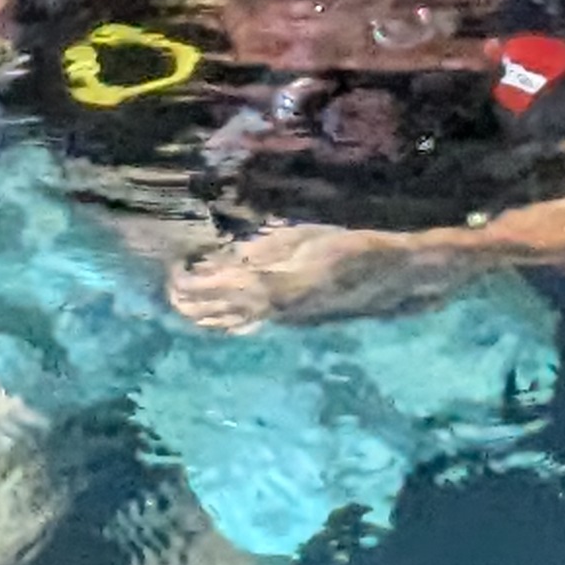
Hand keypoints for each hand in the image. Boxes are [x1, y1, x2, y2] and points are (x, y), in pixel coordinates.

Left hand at [165, 222, 410, 331]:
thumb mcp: (304, 237)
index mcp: (269, 287)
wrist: (393, 280)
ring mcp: (280, 322)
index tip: (173, 262)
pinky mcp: (290, 323)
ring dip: (200, 314)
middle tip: (170, 280)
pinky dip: (224, 318)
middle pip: (211, 317)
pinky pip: (246, 326)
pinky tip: (220, 308)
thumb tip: (222, 257)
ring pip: (227, 326)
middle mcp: (269, 312)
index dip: (184, 280)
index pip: (210, 290)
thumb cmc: (353, 248)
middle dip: (184, 302)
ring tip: (183, 297)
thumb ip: (262, 250)